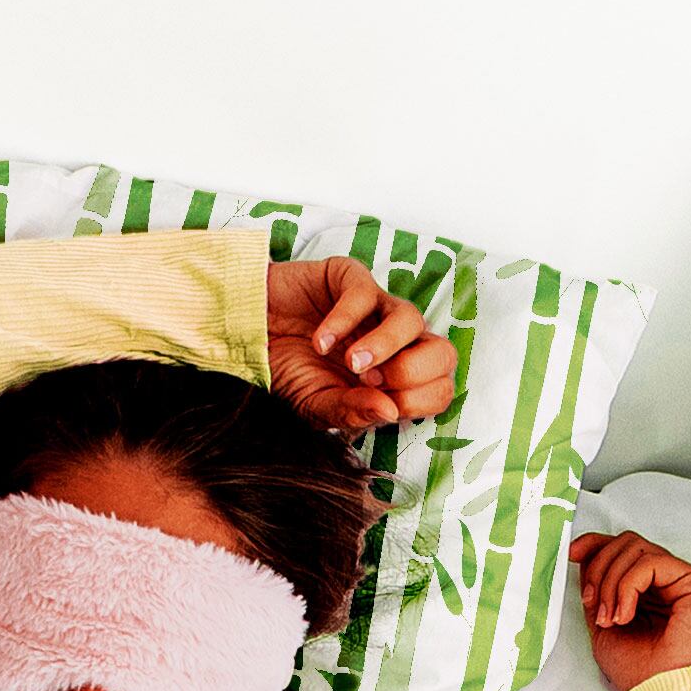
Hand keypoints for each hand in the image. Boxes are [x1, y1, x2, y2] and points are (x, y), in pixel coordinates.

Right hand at [266, 256, 456, 431]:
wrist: (247, 337)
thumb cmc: (287, 372)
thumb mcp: (316, 406)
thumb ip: (352, 412)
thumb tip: (390, 412)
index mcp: (396, 376)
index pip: (440, 388)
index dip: (417, 401)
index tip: (377, 403)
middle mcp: (395, 342)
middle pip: (444, 352)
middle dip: (413, 372)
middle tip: (371, 380)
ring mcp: (376, 308)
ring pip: (411, 319)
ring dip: (384, 346)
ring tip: (349, 362)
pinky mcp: (351, 278)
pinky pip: (365, 294)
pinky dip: (343, 322)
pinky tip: (320, 341)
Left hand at [570, 531, 690, 690]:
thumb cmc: (637, 671)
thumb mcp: (601, 623)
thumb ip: (597, 588)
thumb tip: (583, 556)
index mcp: (648, 590)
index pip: (622, 549)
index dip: (595, 544)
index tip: (571, 553)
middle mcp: (667, 581)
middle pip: (626, 543)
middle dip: (599, 569)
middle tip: (593, 603)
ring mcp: (683, 579)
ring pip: (636, 548)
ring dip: (612, 582)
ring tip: (611, 617)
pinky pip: (651, 561)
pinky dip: (628, 586)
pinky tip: (626, 614)